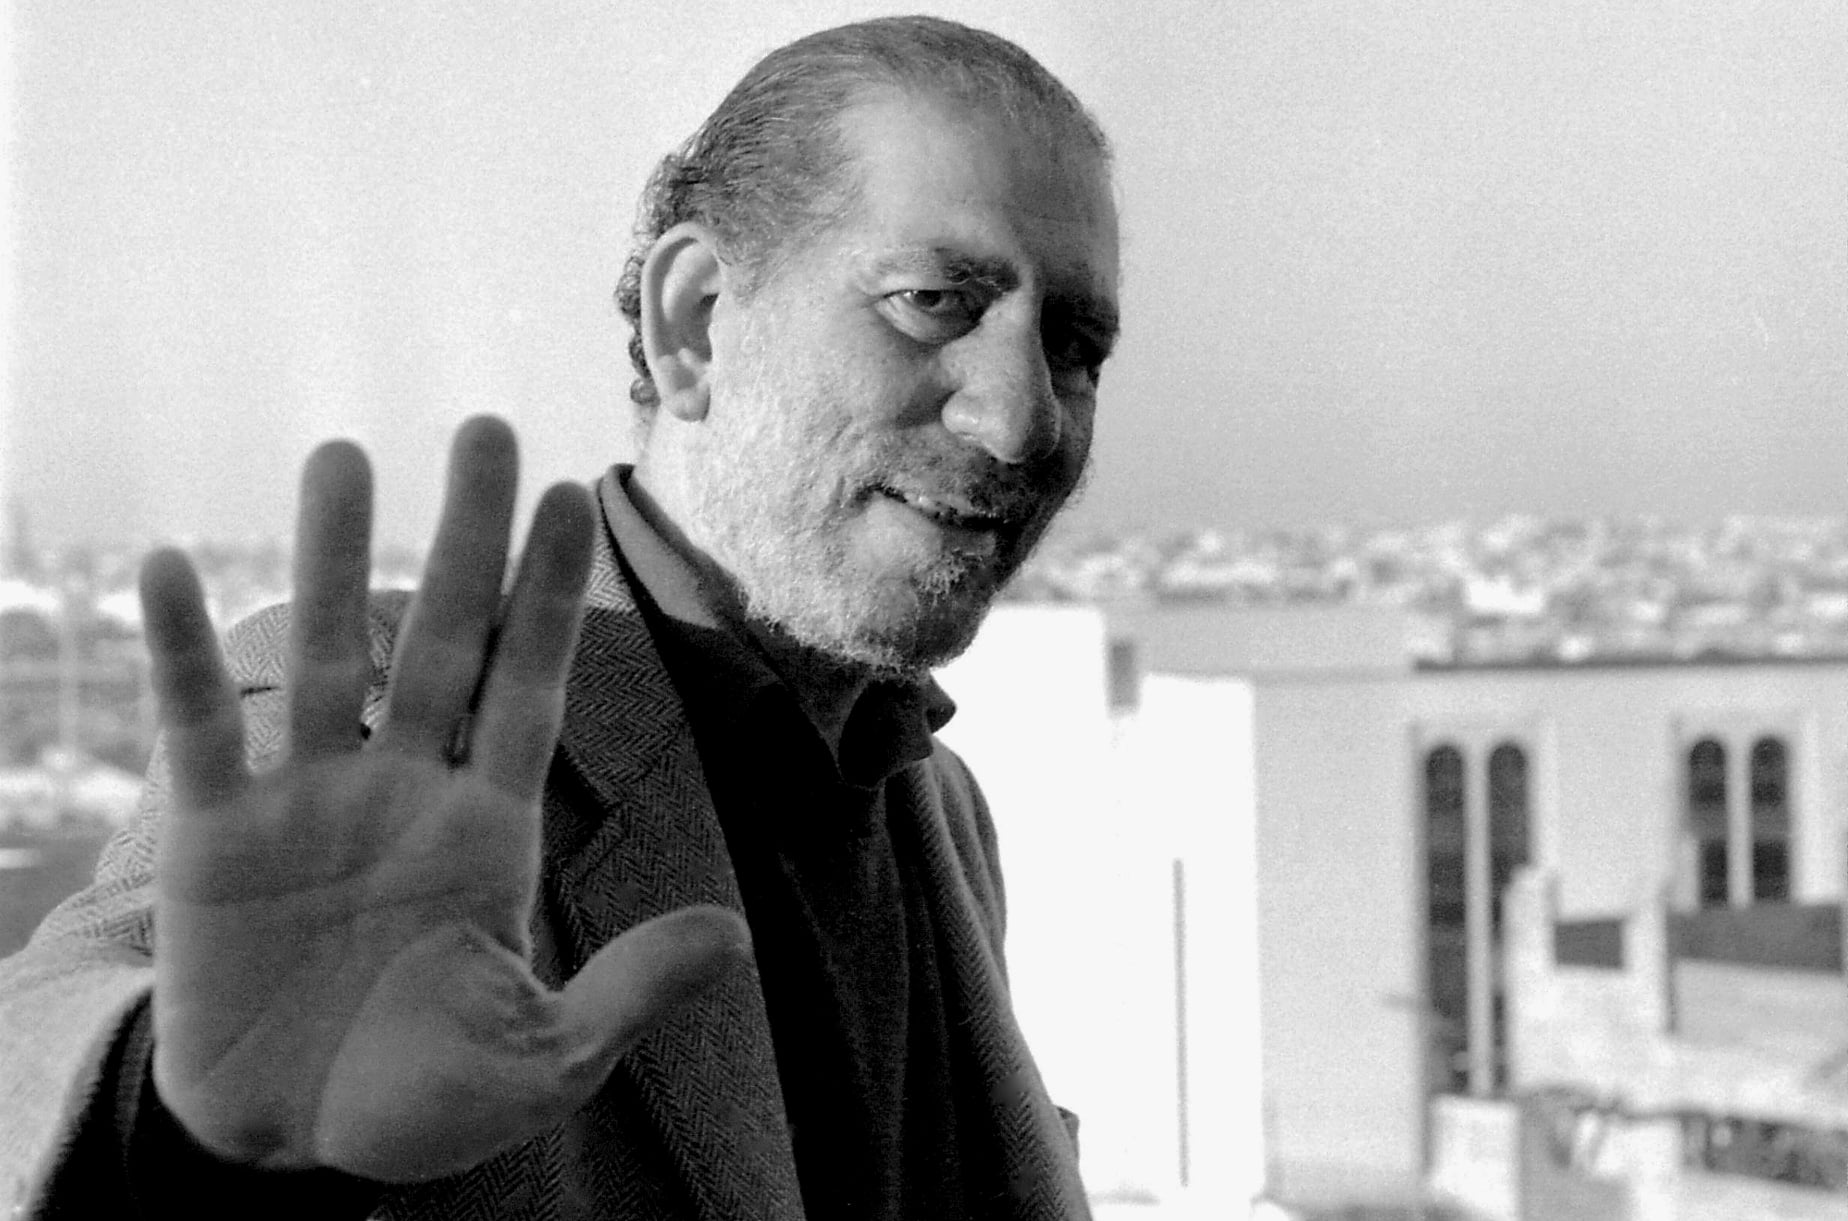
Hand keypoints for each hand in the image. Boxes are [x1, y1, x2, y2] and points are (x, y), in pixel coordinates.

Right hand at [138, 416, 748, 1181]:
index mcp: (491, 829)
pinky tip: (169, 565)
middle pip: (441, 640)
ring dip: (330, 559)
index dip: (547, 595)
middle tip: (486, 429)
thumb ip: (631, 992)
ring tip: (344, 455)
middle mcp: (407, 790)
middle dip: (463, 541)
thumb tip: (736, 935)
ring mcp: (311, 802)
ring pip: (326, 658)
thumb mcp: (543, 1059)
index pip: (529, 685)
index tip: (571, 497)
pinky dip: (182, 653)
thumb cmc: (426, 1104)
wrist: (291, 1149)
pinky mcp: (216, 836)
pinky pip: (199, 727)